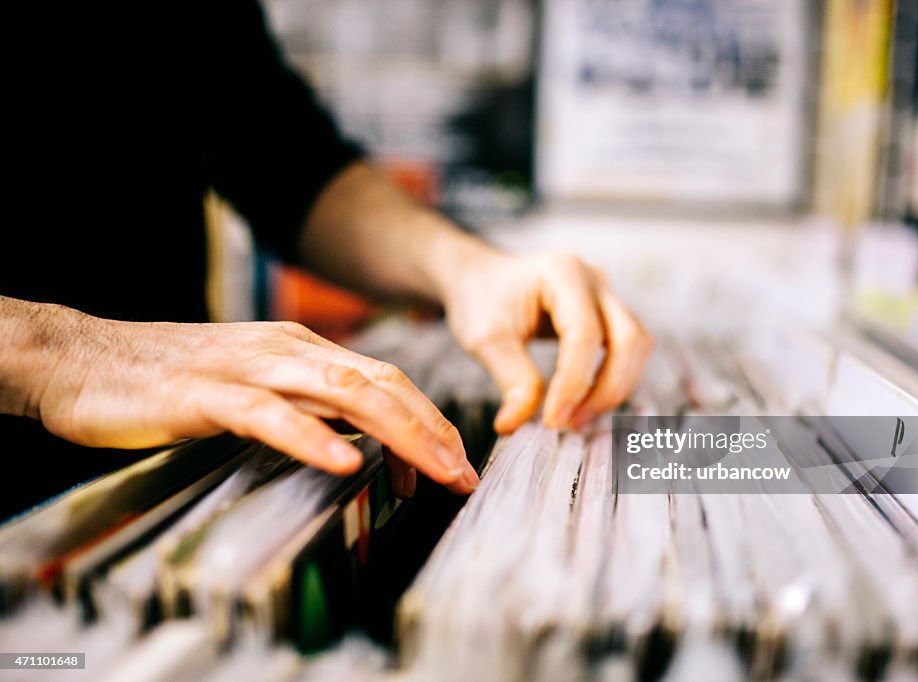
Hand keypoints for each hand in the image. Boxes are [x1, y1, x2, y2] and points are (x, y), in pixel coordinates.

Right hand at [4, 299, 475, 494]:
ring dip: (397, 432)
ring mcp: (246, 367)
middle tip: (463, 475)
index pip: (385, 379)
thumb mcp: (252, 389)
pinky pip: (266, 414)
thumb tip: (356, 446)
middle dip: (431, 429)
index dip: (428, 419)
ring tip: (433, 471)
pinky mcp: (203, 394)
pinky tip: (343, 462)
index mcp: (300, 350)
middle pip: (379, 383)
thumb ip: (303, 408)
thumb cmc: (169, 380)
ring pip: (340, 392)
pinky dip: (310, 437)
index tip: (457, 461)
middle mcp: (285, 350)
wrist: (81, 357)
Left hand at [440, 249, 652, 433]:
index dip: (574, 383)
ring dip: (615, 388)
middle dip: (607, 390)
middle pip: (629, 339)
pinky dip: (614, 381)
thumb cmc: (481, 299)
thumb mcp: (486, 339)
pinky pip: (628, 351)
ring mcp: (606, 295)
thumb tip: (516, 425)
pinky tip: (583, 404)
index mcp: (563, 273)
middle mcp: (594, 280)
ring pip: (637, 347)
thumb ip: (510, 379)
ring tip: (575, 418)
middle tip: (569, 424)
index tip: (553, 421)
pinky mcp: (608, 315)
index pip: (584, 334)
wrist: (481, 279)